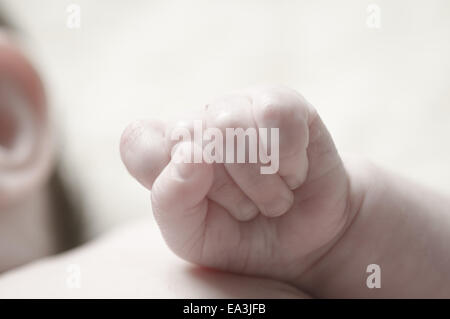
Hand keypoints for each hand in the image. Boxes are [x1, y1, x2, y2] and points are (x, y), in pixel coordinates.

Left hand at [120, 86, 351, 284]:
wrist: (303, 244)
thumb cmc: (240, 237)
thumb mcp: (194, 237)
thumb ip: (172, 202)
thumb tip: (190, 154)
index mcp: (169, 152)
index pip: (139, 141)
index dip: (165, 171)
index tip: (198, 197)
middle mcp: (200, 122)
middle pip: (192, 138)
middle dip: (226, 190)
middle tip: (247, 211)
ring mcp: (241, 107)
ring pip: (229, 123)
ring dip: (258, 179)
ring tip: (274, 199)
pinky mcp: (283, 103)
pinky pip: (275, 115)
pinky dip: (288, 158)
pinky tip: (293, 173)